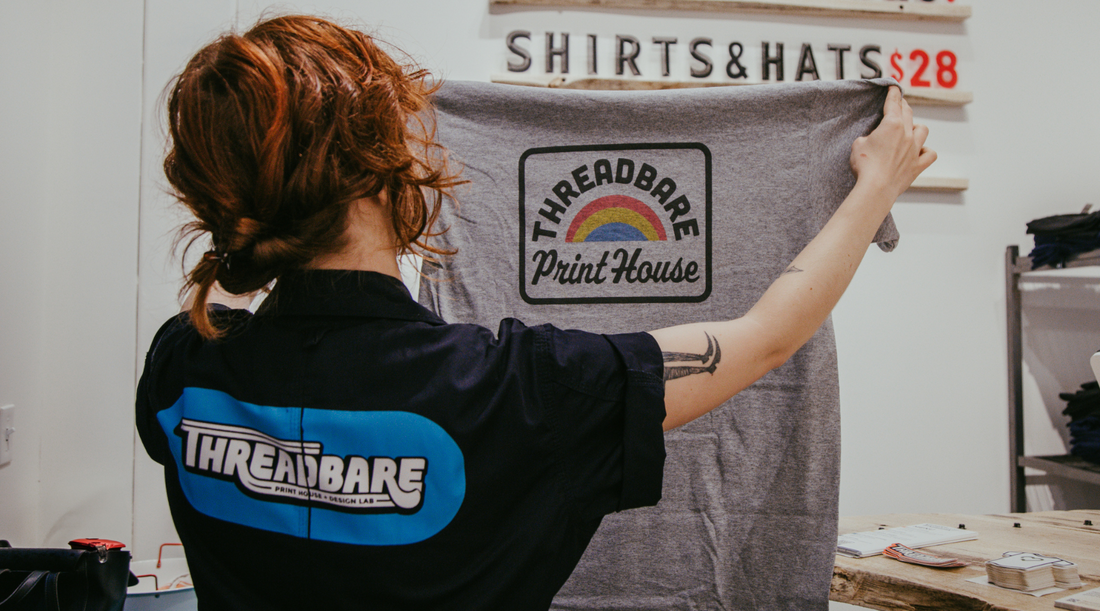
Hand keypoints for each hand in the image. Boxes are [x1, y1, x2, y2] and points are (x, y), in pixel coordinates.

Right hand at [850, 87, 936, 203]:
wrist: (876, 188)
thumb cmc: (865, 166)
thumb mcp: (858, 144)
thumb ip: (868, 137)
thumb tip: (873, 140)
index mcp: (892, 125)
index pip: (894, 103)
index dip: (893, 93)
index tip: (894, 87)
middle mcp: (907, 134)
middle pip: (909, 113)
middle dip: (903, 106)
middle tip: (899, 103)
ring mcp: (915, 150)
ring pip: (923, 130)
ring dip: (916, 127)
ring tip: (910, 129)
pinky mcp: (917, 165)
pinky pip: (929, 154)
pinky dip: (926, 151)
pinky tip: (920, 151)